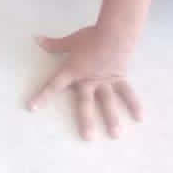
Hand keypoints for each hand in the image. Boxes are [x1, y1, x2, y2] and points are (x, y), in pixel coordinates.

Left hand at [29, 25, 141, 139]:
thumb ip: (54, 44)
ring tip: (115, 135)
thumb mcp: (70, 41)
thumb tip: (37, 39)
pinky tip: (140, 118)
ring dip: (112, 119)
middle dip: (86, 121)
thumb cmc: (90, 37)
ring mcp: (105, 82)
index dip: (42, 96)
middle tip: (88, 139)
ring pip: (108, 103)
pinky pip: (127, 93)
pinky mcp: (120, 79)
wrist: (114, 34)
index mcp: (72, 71)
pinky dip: (134, 104)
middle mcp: (88, 80)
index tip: (32, 107)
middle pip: (85, 103)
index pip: (53, 85)